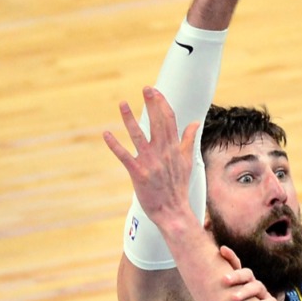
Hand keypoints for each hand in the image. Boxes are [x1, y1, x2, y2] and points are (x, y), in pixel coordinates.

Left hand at [104, 87, 196, 225]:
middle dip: (151, 104)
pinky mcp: (138, 173)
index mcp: (173, 149)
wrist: (173, 212)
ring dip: (129, 119)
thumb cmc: (178, 187)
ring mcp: (150, 162)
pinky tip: (106, 134)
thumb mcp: (187, 161)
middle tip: (145, 88)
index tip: (156, 91)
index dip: (162, 104)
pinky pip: (124, 156)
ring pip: (138, 136)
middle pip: (157, 123)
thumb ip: (188, 140)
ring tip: (122, 104)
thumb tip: (195, 123)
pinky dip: (115, 145)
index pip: (169, 120)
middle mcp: (162, 152)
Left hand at [218, 248, 279, 300]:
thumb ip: (215, 292)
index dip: (230, 256)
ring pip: (257, 287)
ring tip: (234, 298)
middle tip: (224, 280)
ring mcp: (263, 295)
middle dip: (236, 276)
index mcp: (241, 281)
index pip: (236, 265)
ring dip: (245, 291)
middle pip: (246, 274)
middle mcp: (252, 284)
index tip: (222, 249)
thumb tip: (192, 278)